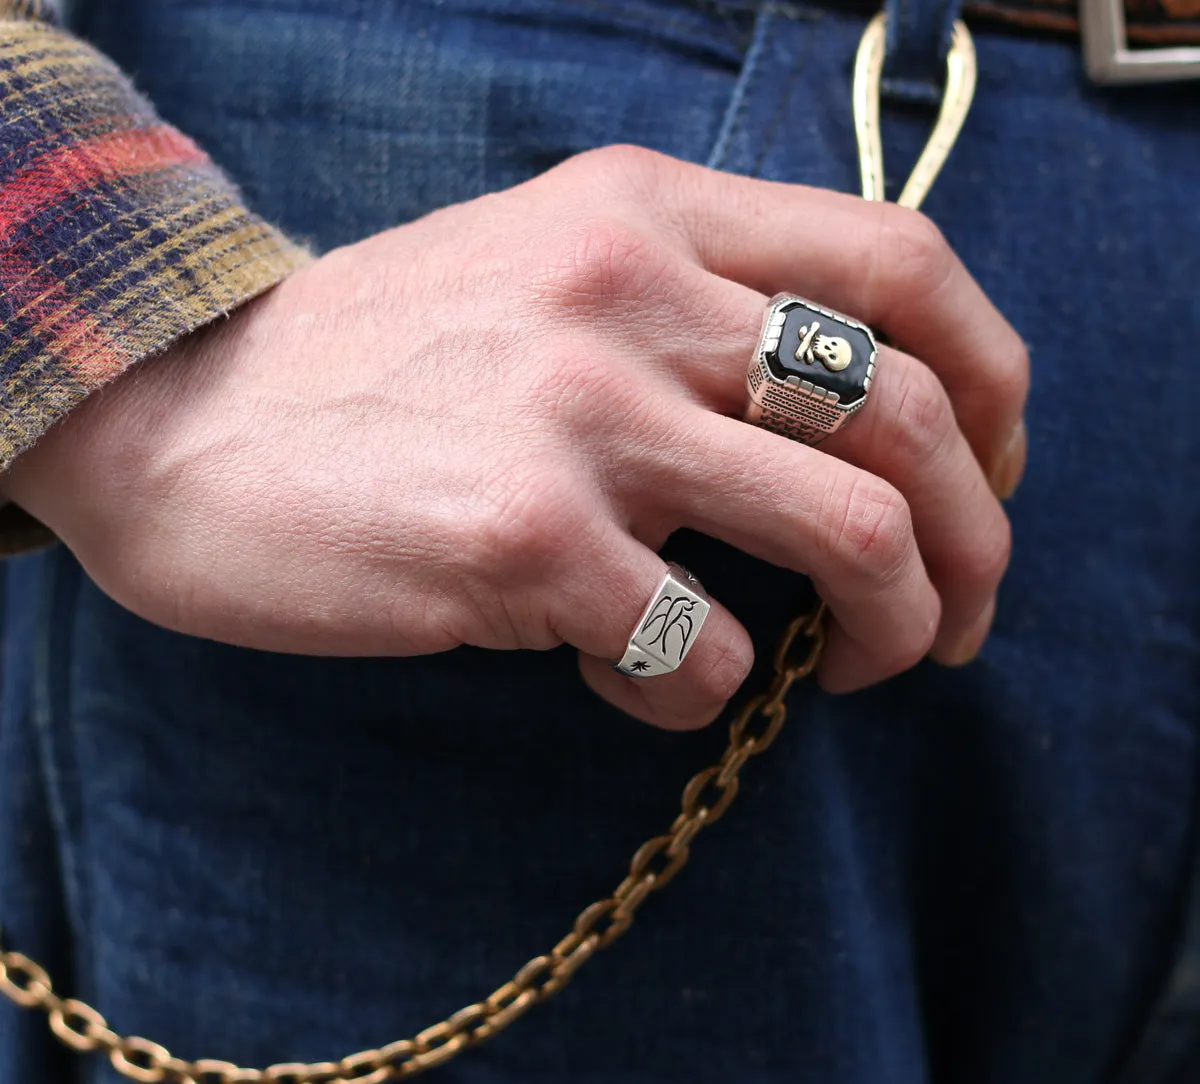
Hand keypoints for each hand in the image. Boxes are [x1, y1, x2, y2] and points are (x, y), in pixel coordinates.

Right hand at [3, 146, 1027, 729]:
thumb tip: (834, 426)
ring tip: (858, 669)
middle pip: (914, 416)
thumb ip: (684, 308)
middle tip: (957, 617)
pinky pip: (699, 655)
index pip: (905, 269)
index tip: (990, 476)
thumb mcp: (540, 272)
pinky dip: (702, 697)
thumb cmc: (370, 365)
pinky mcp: (526, 541)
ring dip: (896, 627)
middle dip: (979, 542)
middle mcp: (628, 292)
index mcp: (645, 214)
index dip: (995, 383)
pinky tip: (639, 684)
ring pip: (854, 534)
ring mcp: (580, 414)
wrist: (176, 417)